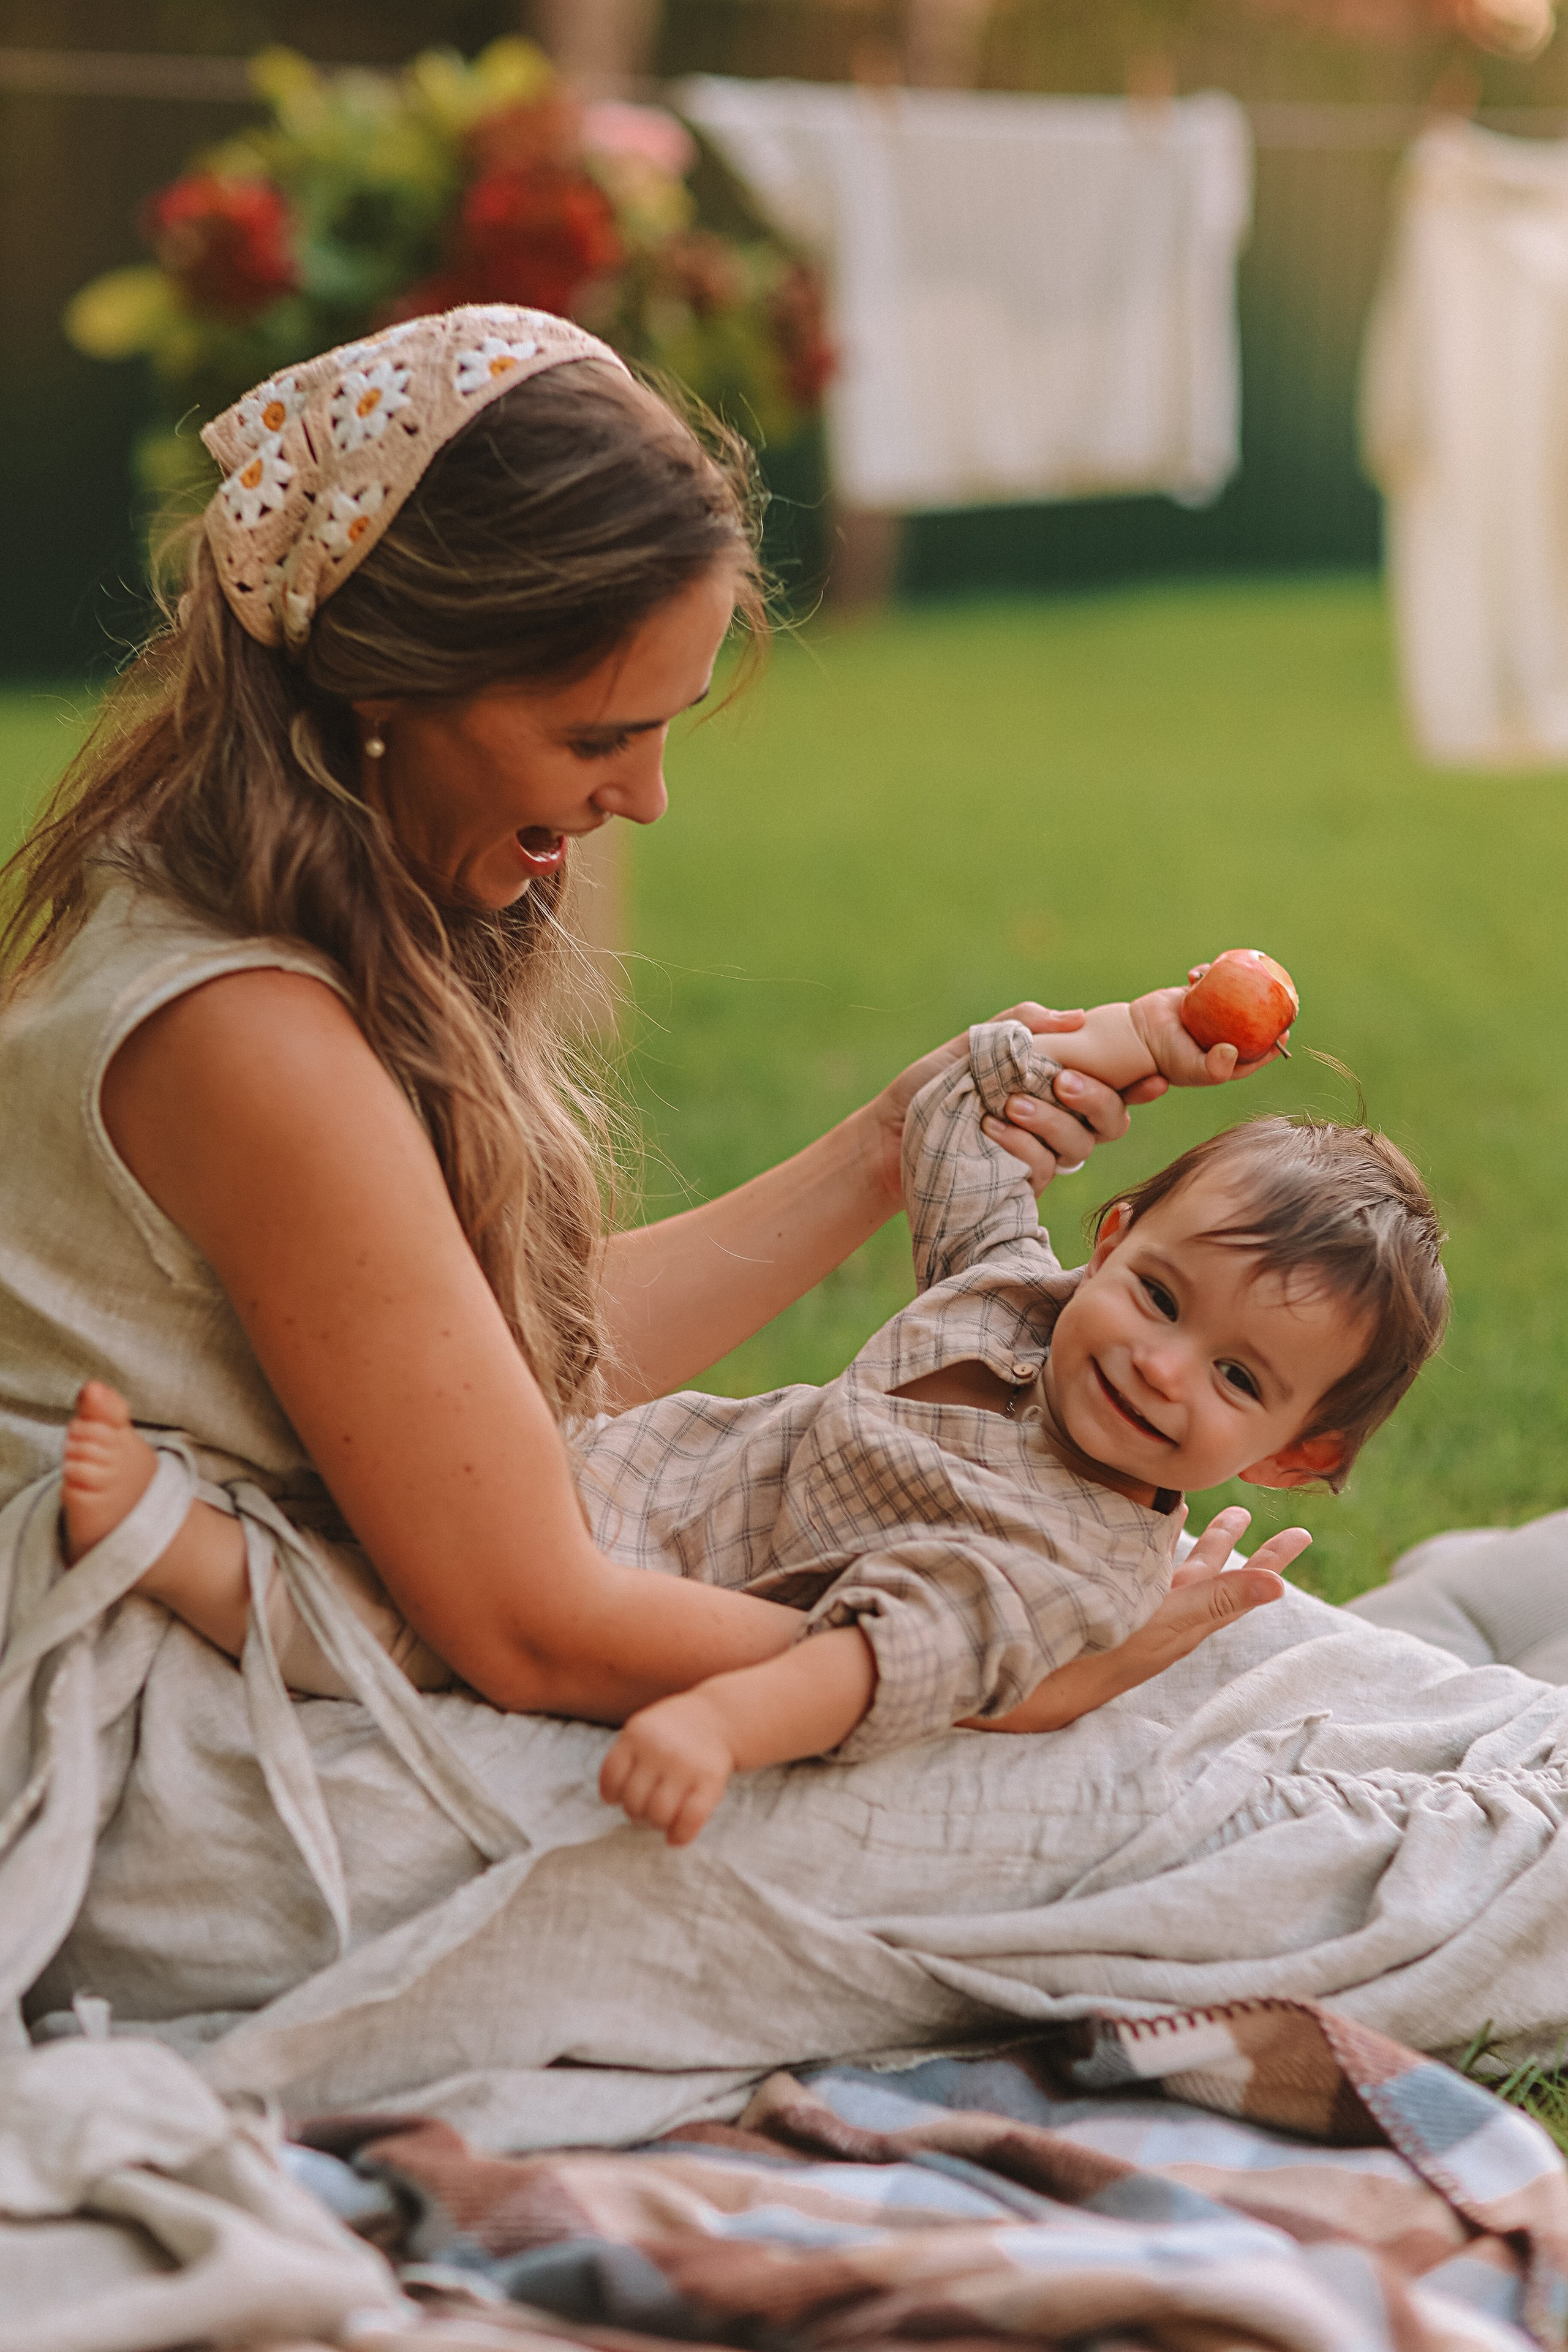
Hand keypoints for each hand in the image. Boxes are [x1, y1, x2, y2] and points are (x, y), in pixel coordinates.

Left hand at [599, 1690, 736, 1845]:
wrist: (717, 1717)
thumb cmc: (672, 1732)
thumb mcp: (643, 1729)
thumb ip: (626, 1757)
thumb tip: (611, 1799)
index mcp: (637, 1734)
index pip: (611, 1778)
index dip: (612, 1794)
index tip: (620, 1796)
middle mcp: (660, 1749)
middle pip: (633, 1801)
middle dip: (636, 1811)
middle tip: (646, 1807)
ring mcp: (686, 1765)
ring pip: (659, 1814)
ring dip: (656, 1823)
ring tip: (661, 1816)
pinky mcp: (711, 1780)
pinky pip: (690, 1820)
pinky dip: (680, 1836)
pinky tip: (675, 1838)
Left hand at [866, 1004, 1135, 1205]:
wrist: (890, 1131)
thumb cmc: (935, 1083)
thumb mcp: (974, 1043)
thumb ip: (1022, 1025)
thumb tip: (1078, 1016)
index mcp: (1060, 1083)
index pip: (1117, 1083)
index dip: (1143, 1083)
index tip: (1152, 1077)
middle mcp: (1062, 1120)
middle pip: (1112, 1119)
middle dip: (1097, 1099)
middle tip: (1063, 1081)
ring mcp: (1044, 1154)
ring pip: (1079, 1145)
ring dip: (1051, 1122)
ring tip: (1011, 1103)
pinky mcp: (1020, 1183)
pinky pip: (1042, 1168)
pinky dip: (1022, 1146)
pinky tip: (992, 1129)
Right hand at [966, 1505, 1306, 1733]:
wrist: (1045, 1687)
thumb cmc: (1108, 1657)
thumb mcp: (1169, 1623)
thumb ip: (1219, 1599)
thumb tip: (1278, 1585)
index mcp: (1189, 1618)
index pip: (1242, 1585)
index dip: (1271, 1560)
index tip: (1301, 1534)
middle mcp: (1167, 1614)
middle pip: (1210, 1572)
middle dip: (1230, 1541)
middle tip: (1248, 1512)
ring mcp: (1137, 1611)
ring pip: (1172, 1568)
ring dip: (1187, 1541)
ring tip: (1194, 1510)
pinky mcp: (1110, 1605)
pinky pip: (1138, 1569)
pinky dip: (1145, 1545)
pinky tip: (1136, 1533)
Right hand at [1129, 981, 1290, 1089]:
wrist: (1139, 1034)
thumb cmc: (1166, 1057)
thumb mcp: (1191, 1069)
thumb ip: (1213, 1068)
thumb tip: (1233, 1051)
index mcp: (1227, 1058)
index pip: (1257, 1054)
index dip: (1275, 1045)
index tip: (1286, 1033)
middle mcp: (1223, 1036)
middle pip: (1253, 1023)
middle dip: (1269, 1010)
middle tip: (1280, 998)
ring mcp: (1212, 1015)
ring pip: (1236, 997)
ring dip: (1244, 984)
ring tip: (1249, 975)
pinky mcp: (1199, 996)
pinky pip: (1213, 981)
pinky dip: (1212, 973)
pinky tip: (1206, 971)